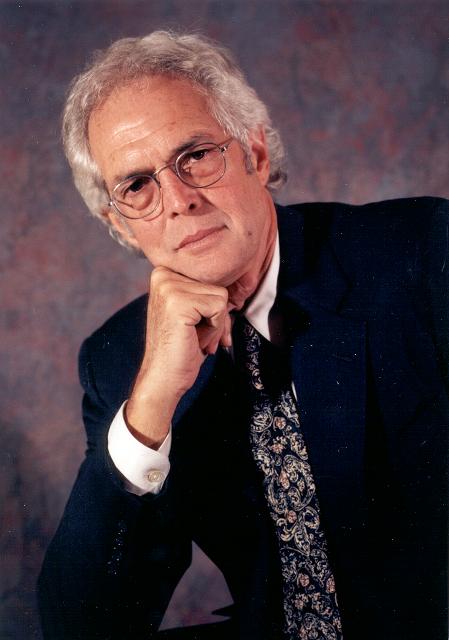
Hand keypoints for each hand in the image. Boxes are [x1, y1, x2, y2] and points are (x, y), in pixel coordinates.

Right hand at [125, 266, 231, 447]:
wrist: (163, 378)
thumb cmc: (181, 348)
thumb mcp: (195, 312)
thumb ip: (207, 292)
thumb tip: (241, 282)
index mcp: (164, 273)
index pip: (211, 278)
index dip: (213, 308)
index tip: (200, 326)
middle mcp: (163, 274)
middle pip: (218, 286)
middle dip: (217, 317)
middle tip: (198, 337)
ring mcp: (168, 287)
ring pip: (221, 297)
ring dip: (216, 324)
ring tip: (195, 338)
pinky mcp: (178, 302)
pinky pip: (219, 308)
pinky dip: (215, 330)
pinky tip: (196, 341)